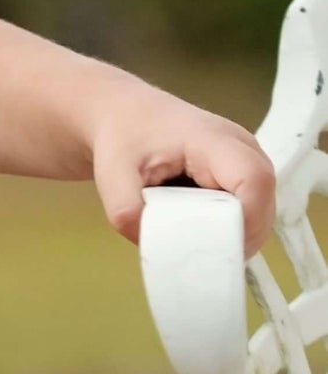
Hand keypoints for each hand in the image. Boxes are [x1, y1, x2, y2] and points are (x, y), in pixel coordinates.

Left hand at [89, 82, 276, 259]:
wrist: (127, 115)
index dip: (245, 220)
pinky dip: (231, 228)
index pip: (253, 180)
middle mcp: (242, 147)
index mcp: (213, 140)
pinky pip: (250, 207)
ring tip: (198, 246)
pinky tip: (202, 233)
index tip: (216, 248)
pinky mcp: (243, 173)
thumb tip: (152, 246)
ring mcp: (247, 159)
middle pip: (262, 200)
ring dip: (235, 235)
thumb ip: (126, 211)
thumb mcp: (112, 174)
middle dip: (239, 237)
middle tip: (203, 258)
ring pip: (260, 208)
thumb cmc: (123, 136)